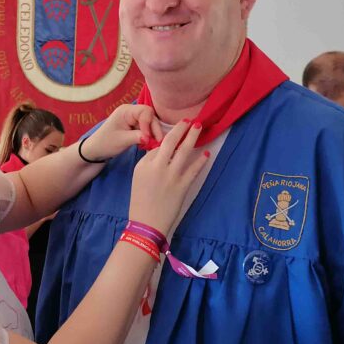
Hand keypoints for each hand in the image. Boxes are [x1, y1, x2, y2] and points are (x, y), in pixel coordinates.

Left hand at [80, 104, 163, 161]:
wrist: (96, 150)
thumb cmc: (106, 143)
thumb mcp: (122, 140)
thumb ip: (138, 137)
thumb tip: (150, 138)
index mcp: (126, 111)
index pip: (145, 112)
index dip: (149, 124)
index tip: (147, 137)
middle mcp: (130, 112)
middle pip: (150, 116)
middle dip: (154, 129)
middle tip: (157, 142)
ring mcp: (133, 119)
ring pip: (150, 123)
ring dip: (153, 133)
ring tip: (154, 144)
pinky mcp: (134, 126)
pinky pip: (146, 128)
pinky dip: (149, 135)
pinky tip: (150, 143)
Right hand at [128, 120, 210, 235]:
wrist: (147, 224)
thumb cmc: (140, 202)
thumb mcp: (138, 178)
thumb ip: (148, 163)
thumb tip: (161, 153)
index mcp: (144, 164)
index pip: (157, 147)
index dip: (166, 140)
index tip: (175, 133)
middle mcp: (158, 166)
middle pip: (171, 142)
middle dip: (181, 129)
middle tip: (189, 120)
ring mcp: (172, 175)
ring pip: (184, 151)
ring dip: (193, 137)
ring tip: (199, 126)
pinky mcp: (183, 186)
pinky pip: (194, 169)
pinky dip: (201, 161)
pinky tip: (206, 153)